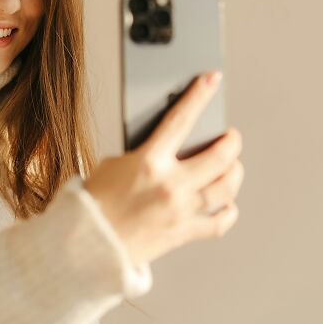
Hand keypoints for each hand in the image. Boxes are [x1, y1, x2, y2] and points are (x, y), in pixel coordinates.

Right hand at [83, 73, 243, 265]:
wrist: (88, 244)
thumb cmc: (96, 201)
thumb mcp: (114, 163)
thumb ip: (145, 152)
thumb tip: (171, 144)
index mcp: (149, 161)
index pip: (182, 119)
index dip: (200, 95)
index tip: (213, 79)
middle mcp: (170, 185)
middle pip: (220, 156)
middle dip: (231, 141)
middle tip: (232, 136)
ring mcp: (180, 211)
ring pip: (226, 188)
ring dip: (235, 172)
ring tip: (233, 165)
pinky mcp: (183, 233)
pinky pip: (218, 222)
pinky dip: (228, 211)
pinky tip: (228, 203)